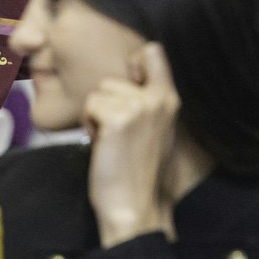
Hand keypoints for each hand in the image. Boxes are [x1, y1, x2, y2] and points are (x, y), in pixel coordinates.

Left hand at [84, 42, 181, 247]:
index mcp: (170, 100)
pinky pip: (89, 106)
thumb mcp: (153, 130)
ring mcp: (139, 107)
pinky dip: (88, 126)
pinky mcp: (119, 119)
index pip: (153, 52)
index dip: (134, 62)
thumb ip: (145, 102)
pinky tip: (101, 145)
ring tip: (109, 141)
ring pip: (97, 93)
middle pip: (111, 79)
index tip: (127, 86)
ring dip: (95, 116)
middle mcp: (158, 99)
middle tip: (115, 133)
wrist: (134, 206)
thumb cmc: (136, 172)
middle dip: (104, 103)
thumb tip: (129, 76)